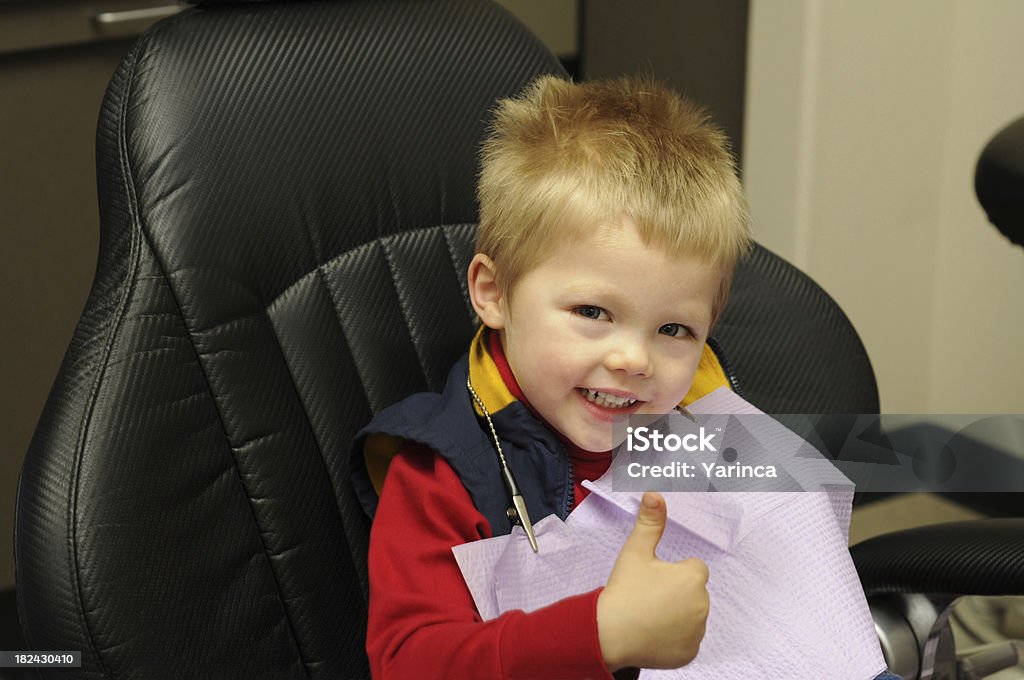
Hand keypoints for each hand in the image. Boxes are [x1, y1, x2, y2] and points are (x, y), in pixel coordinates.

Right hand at [596, 492, 709, 670]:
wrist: (610, 633)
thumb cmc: (624, 590)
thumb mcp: (635, 551)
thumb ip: (650, 523)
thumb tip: (655, 495)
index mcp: (693, 577)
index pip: (694, 568)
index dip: (673, 572)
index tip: (653, 579)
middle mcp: (702, 605)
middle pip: (694, 592)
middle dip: (677, 593)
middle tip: (649, 597)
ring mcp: (698, 631)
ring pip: (691, 616)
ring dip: (678, 615)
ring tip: (650, 615)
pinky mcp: (691, 652)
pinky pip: (687, 639)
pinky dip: (675, 637)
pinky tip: (654, 633)